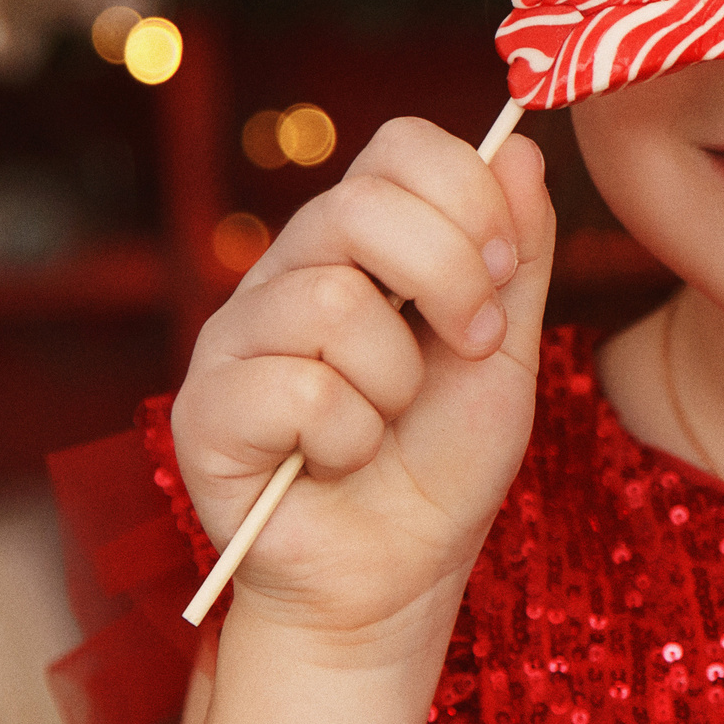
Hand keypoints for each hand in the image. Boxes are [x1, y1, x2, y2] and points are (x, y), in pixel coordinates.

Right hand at [170, 117, 554, 656]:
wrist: (396, 577)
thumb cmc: (443, 463)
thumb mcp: (505, 351)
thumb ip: (517, 254)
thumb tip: (519, 148)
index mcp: (361, 242)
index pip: (399, 145)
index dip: (466, 194)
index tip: (504, 273)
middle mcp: (290, 269)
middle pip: (359, 204)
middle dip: (448, 277)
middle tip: (472, 346)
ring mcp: (237, 335)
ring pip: (332, 303)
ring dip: (396, 381)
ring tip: (388, 421)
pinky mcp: (204, 409)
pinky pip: (295, 388)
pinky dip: (348, 436)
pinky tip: (337, 461)